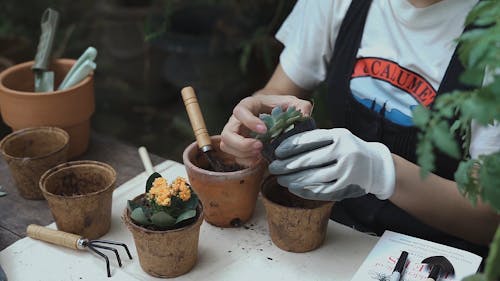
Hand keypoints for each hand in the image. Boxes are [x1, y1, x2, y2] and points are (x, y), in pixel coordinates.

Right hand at [220, 94, 311, 166]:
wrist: (272, 112)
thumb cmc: (279, 106)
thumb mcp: (291, 102)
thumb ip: (301, 106)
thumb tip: (305, 116)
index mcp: (248, 106)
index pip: (240, 111)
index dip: (250, 121)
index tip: (265, 129)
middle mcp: (236, 121)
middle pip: (226, 134)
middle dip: (242, 144)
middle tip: (260, 147)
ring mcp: (235, 134)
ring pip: (227, 146)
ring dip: (242, 154)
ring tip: (260, 154)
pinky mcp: (238, 146)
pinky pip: (235, 157)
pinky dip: (246, 161)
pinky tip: (259, 159)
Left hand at [268, 128, 394, 200]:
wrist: (376, 165)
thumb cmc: (349, 150)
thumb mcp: (337, 137)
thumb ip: (317, 139)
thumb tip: (286, 145)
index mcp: (339, 136)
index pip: (309, 140)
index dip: (290, 146)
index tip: (277, 152)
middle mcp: (344, 151)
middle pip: (309, 160)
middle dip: (287, 165)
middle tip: (273, 168)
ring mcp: (347, 170)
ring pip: (314, 177)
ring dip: (294, 180)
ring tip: (281, 180)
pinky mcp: (347, 186)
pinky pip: (323, 190)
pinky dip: (306, 190)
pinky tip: (295, 189)